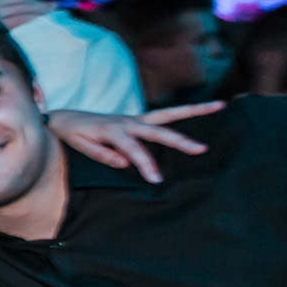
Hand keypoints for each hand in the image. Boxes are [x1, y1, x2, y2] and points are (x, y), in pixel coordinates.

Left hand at [47, 103, 220, 182]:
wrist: (65, 117)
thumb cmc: (72, 134)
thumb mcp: (78, 146)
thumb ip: (100, 154)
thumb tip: (124, 162)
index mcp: (112, 130)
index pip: (133, 149)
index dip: (145, 164)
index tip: (157, 180)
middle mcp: (128, 121)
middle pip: (159, 129)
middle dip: (180, 140)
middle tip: (202, 149)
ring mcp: (136, 118)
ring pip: (169, 114)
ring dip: (195, 110)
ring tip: (221, 106)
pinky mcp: (139, 119)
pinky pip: (165, 116)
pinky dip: (185, 113)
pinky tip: (206, 111)